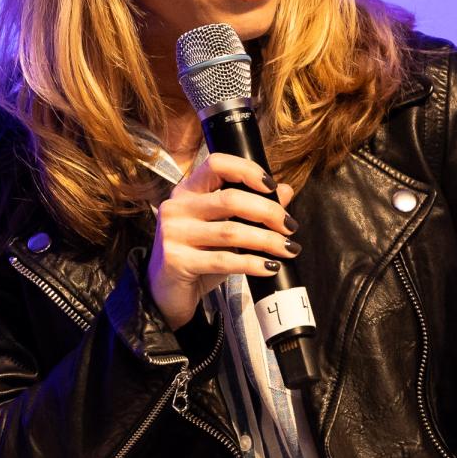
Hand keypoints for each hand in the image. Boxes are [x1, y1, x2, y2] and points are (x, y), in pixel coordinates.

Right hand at [147, 151, 297, 330]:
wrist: (166, 293)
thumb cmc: (197, 256)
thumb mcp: (223, 228)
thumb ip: (251, 208)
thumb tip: (285, 191)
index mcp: (187, 191)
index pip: (216, 164)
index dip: (247, 170)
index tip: (271, 187)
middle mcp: (177, 207)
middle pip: (230, 199)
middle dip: (268, 212)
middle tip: (290, 227)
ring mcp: (174, 233)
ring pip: (231, 232)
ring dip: (267, 240)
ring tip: (288, 249)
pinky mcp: (177, 261)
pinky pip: (224, 260)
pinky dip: (253, 264)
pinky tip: (270, 267)